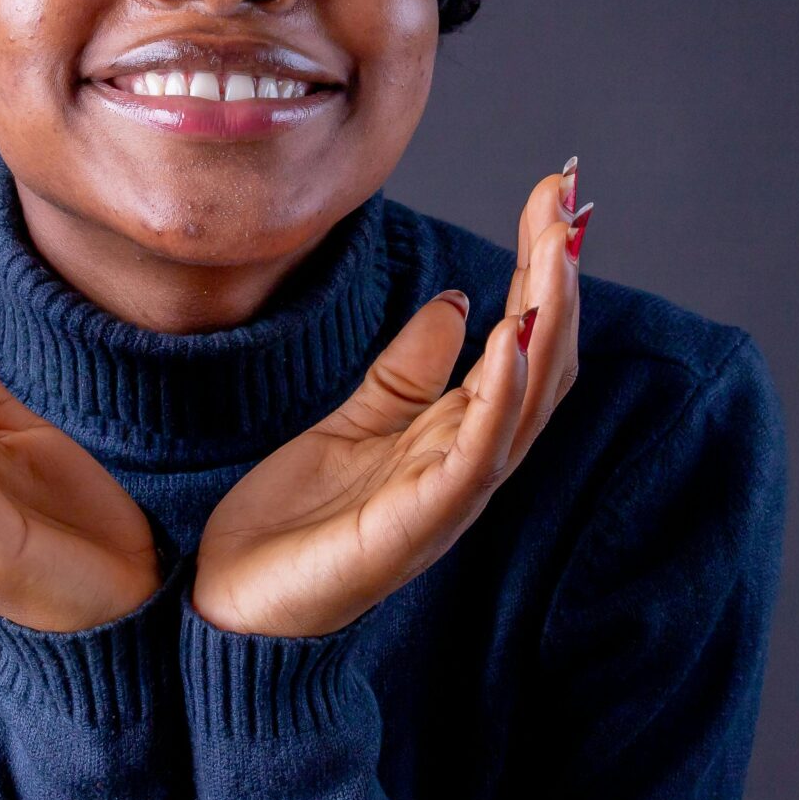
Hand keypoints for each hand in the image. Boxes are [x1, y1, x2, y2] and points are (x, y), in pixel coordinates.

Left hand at [193, 161, 589, 636]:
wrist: (229, 605)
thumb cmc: (293, 524)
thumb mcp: (351, 420)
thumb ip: (408, 369)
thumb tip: (457, 298)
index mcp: (456, 436)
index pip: (523, 341)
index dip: (544, 270)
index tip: (557, 194)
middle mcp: (469, 465)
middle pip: (542, 362)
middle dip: (560, 278)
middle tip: (568, 199)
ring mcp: (449, 498)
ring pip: (524, 401)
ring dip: (547, 322)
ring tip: (558, 250)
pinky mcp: (415, 526)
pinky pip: (475, 457)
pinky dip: (501, 398)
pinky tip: (513, 340)